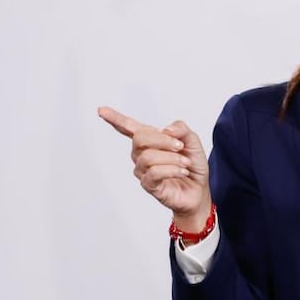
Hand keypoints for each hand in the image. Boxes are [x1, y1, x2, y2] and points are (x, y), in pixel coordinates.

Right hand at [97, 106, 211, 230]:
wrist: (199, 189)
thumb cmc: (191, 165)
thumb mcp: (192, 141)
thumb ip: (181, 130)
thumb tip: (166, 129)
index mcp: (150, 140)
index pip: (129, 127)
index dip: (115, 118)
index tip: (101, 110)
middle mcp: (141, 154)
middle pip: (140, 138)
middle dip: (163, 140)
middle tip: (180, 146)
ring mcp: (143, 170)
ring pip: (148, 157)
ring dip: (172, 158)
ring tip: (185, 163)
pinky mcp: (148, 185)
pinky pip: (154, 173)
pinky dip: (172, 170)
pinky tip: (182, 171)